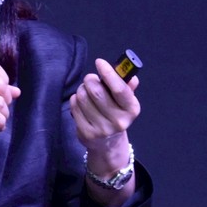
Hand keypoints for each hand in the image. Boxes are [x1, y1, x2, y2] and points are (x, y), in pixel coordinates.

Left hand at [68, 59, 139, 178]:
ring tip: (85, 91)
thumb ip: (127, 86)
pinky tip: (80, 102)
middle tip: (90, 79)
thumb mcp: (126, 101)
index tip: (99, 62)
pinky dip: (75, 100)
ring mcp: (102, 129)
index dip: (108, 73)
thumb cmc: (116, 114)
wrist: (108, 144)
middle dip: (90, 80)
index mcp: (132, 109)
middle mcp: (119, 121)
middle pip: (96, 91)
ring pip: (83, 98)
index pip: (119, 89)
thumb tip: (131, 76)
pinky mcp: (86, 134)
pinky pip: (74, 107)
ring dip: (81, 89)